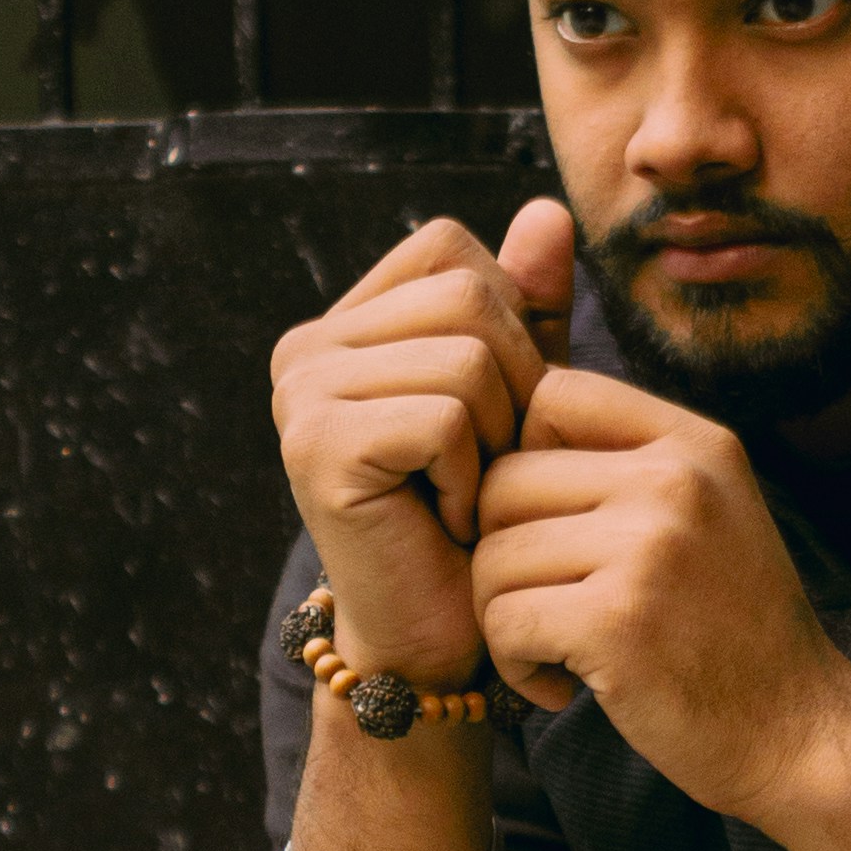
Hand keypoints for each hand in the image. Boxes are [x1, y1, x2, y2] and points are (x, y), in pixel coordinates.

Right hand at [272, 206, 576, 687]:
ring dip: (497, 436)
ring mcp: (301, 395)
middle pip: (467, 294)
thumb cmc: (481, 517)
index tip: (490, 413)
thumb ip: (529, 306)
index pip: (451, 247)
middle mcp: (305, 348)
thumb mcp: (518, 394)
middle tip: (486, 465)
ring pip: (467, 353)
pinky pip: (446, 415)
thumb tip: (549, 211)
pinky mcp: (316, 448)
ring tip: (466, 492)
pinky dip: (471, 475)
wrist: (440, 639)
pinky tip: (447, 520)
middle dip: (514, 383)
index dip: (509, 322)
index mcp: (344, 324)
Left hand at [470, 363, 850, 823]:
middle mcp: (677, 481)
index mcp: (696, 445)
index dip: (520, 456)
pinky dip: (514, 666)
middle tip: (543, 608)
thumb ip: (630, 465)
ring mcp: (650, 549)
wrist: (799, 736)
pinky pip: (504, 621)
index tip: (543, 527)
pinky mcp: (617, 623)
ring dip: (504, 618)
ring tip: (556, 653)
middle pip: (504, 481)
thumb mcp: (710, 516)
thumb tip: (506, 429)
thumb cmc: (734, 632)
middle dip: (501, 553)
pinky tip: (559, 687)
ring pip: (493, 557)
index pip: (552, 394)